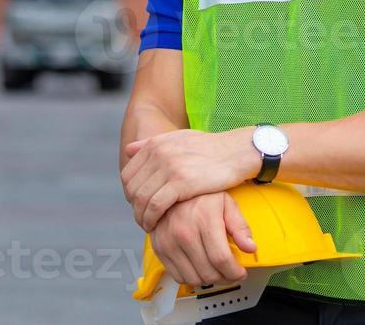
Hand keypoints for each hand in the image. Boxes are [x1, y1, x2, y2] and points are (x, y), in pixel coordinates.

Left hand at [121, 128, 259, 231]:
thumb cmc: (210, 149)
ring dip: (141, 216)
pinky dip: (151, 218)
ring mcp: (168, 166)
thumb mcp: (180, 138)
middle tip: (143, 219)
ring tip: (148, 225)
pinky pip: (155, 205)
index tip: (139, 205)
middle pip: (132, 188)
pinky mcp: (180, 182)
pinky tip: (155, 225)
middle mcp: (158, 153)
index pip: (128, 174)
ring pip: (141, 198)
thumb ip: (153, 143)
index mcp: (156, 144)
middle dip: (135, 207)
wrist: (236, 152)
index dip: (130, 194)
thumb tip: (128, 150)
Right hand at [150, 192, 256, 289]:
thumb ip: (239, 226)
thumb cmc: (199, 195)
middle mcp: (184, 232)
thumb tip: (250, 247)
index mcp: (204, 219)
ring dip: (209, 281)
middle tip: (231, 273)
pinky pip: (178, 276)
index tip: (240, 272)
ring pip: (194, 279)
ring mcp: (169, 242)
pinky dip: (192, 277)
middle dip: (225, 278)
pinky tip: (200, 268)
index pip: (221, 259)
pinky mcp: (160, 249)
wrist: (169, 188)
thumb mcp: (225, 202)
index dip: (235, 272)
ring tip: (216, 271)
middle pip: (209, 273)